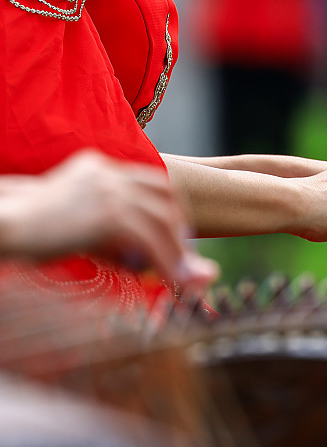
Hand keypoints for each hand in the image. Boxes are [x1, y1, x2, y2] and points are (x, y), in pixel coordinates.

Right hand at [0, 150, 217, 284]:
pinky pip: (149, 238)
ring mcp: (109, 190)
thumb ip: (114, 238)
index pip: (154, 182)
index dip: (173, 210)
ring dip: (178, 252)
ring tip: (185, 278)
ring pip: (162, 220)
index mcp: (100, 168)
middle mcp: (108, 173)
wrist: (1, 223)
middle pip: (166, 198)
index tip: (179, 236)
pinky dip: (167, 260)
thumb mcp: (79, 227)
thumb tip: (149, 266)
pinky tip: (172, 279)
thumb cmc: (33, 234)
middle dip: (182, 232)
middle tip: (187, 262)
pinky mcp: (108, 213)